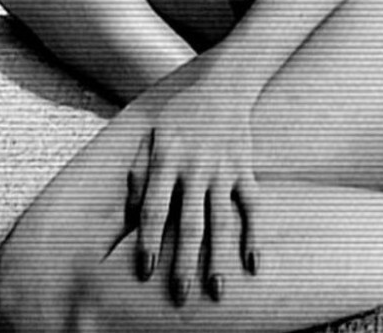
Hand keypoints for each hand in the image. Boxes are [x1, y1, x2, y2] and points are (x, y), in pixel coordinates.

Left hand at [125, 78, 260, 306]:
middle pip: (188, 223)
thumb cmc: (180, 114)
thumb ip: (137, 171)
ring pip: (220, 220)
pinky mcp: (244, 168)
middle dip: (183, 262)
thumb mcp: (150, 134)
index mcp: (166, 159)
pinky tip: (252, 263)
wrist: (222, 85)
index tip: (145, 271)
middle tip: (179, 296)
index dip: (148, 241)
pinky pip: (251, 206)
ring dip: (218, 258)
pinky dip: (253, 234)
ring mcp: (222, 169)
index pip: (153, 208)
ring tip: (216, 291)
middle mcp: (194, 167)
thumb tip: (128, 213)